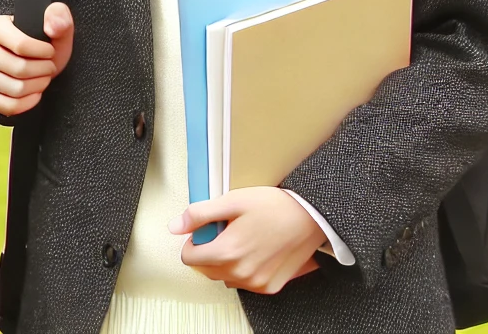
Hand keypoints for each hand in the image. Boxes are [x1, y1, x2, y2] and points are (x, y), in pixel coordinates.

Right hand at [0, 4, 73, 114]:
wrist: (23, 62)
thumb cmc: (37, 46)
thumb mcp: (52, 29)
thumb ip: (59, 17)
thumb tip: (54, 25)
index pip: (22, 45)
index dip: (44, 53)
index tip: (50, 52)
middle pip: (19, 69)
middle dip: (43, 71)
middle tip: (48, 67)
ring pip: (15, 89)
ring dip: (38, 87)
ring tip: (41, 79)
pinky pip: (7, 106)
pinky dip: (27, 103)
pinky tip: (33, 94)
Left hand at [173, 187, 325, 293]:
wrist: (312, 217)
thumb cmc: (275, 206)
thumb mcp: (232, 201)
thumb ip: (199, 214)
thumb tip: (175, 226)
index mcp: (227, 252)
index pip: (189, 258)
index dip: (193, 242)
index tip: (205, 231)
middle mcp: (241, 273)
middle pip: (205, 269)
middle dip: (208, 252)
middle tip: (225, 232)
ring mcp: (257, 282)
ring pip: (224, 277)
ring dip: (225, 263)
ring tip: (242, 240)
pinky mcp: (270, 286)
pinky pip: (245, 283)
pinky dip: (244, 270)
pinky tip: (255, 252)